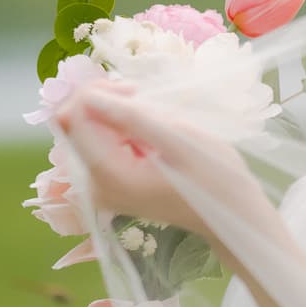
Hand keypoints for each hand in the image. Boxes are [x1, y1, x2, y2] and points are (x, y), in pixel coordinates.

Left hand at [52, 77, 253, 243]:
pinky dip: (122, 129)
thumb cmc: (214, 178)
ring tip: (153, 119)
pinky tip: (149, 132)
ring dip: (116, 114)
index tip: (134, 90)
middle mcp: (96, 184)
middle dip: (105, 102)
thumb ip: (133, 117)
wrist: (231, 215)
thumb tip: (91, 97)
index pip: (74, 119)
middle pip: (76, 125)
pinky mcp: (112, 183)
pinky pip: (103, 143)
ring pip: (89, 130)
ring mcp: (102, 186)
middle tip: (143, 99)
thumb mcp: (179, 139)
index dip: (97, 94)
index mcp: (109, 175)